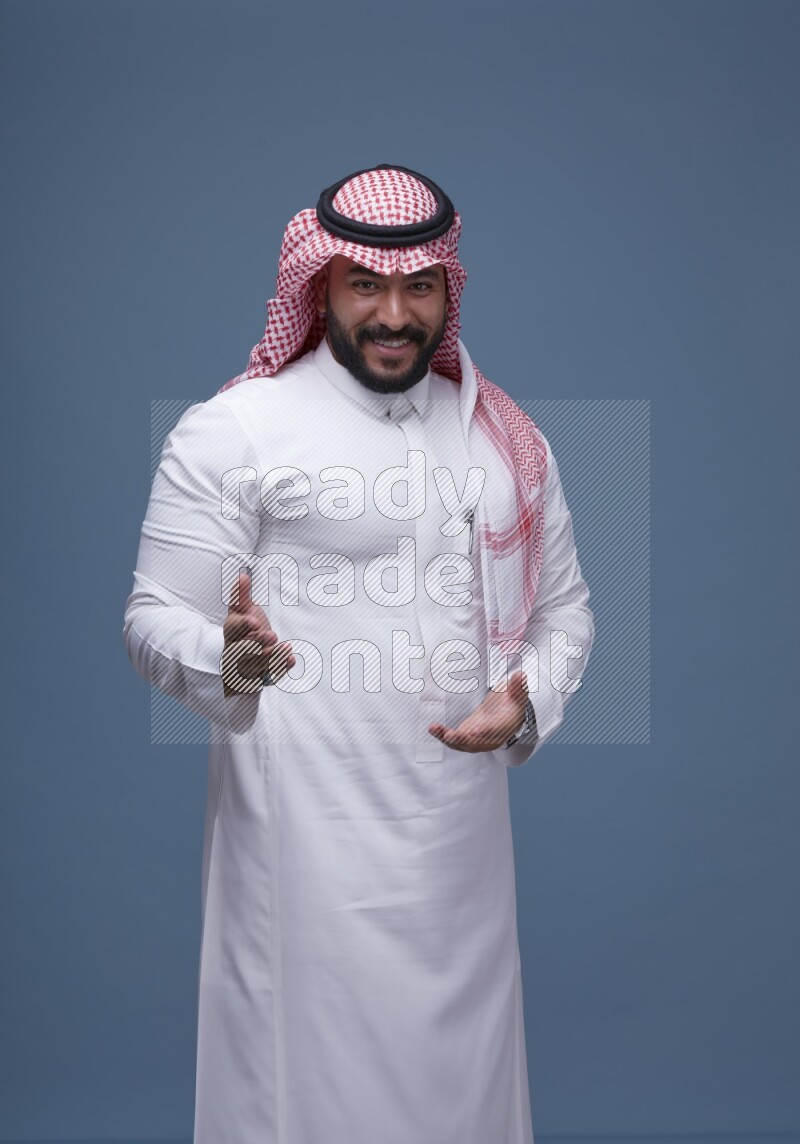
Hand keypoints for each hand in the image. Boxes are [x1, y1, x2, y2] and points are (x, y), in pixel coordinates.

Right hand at [221, 570, 294, 695]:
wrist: (240, 657)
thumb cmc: (244, 630)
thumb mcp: (241, 611)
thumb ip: (241, 596)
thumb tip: (243, 575)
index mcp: (232, 632)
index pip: (233, 629)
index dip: (243, 626)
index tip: (255, 621)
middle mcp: (235, 650)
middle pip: (242, 649)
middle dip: (257, 643)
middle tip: (272, 635)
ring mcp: (246, 666)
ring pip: (255, 665)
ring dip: (271, 657)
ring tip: (286, 647)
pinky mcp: (258, 677)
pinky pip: (268, 676)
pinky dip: (279, 670)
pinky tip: (290, 660)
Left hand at [428, 670, 529, 752]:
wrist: (506, 714)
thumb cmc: (511, 703)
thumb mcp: (516, 693)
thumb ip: (517, 686)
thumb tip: (520, 675)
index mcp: (503, 728)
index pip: (494, 731)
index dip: (484, 732)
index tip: (474, 730)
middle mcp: (489, 739)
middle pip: (475, 742)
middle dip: (462, 739)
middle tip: (450, 735)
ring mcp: (476, 740)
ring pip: (461, 743)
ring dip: (447, 737)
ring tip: (435, 728)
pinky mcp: (466, 737)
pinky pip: (454, 739)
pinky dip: (443, 736)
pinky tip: (433, 728)